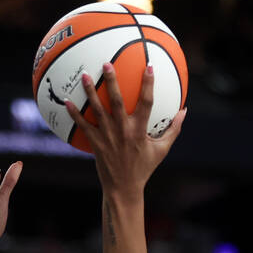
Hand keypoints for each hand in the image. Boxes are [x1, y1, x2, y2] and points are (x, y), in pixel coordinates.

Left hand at [65, 64, 185, 196]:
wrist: (124, 188)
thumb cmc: (144, 168)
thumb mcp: (162, 150)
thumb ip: (174, 129)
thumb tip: (185, 111)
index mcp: (140, 130)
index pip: (146, 102)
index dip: (148, 84)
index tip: (149, 67)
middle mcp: (123, 130)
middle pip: (117, 101)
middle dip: (112, 81)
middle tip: (106, 63)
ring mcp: (107, 136)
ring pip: (98, 110)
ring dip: (90, 92)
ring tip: (84, 75)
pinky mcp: (95, 143)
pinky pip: (83, 126)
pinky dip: (75, 113)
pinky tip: (67, 101)